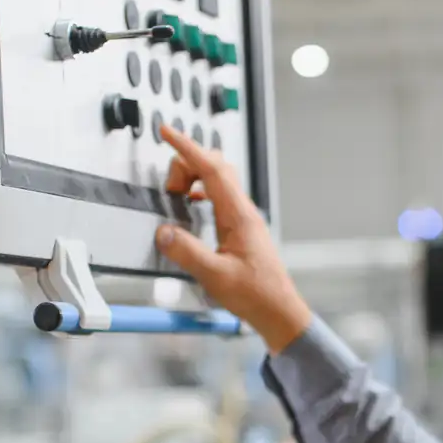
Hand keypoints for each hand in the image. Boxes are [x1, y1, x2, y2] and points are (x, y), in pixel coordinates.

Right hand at [158, 123, 313, 352]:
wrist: (278, 311)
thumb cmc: (255, 295)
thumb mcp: (214, 276)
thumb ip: (186, 252)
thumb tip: (163, 232)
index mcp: (238, 215)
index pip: (211, 168)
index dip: (187, 147)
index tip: (167, 132)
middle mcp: (243, 210)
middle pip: (215, 166)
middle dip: (187, 164)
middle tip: (169, 189)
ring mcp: (244, 216)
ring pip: (218, 178)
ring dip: (194, 178)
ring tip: (177, 198)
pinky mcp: (242, 226)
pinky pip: (220, 194)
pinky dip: (201, 191)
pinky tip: (192, 206)